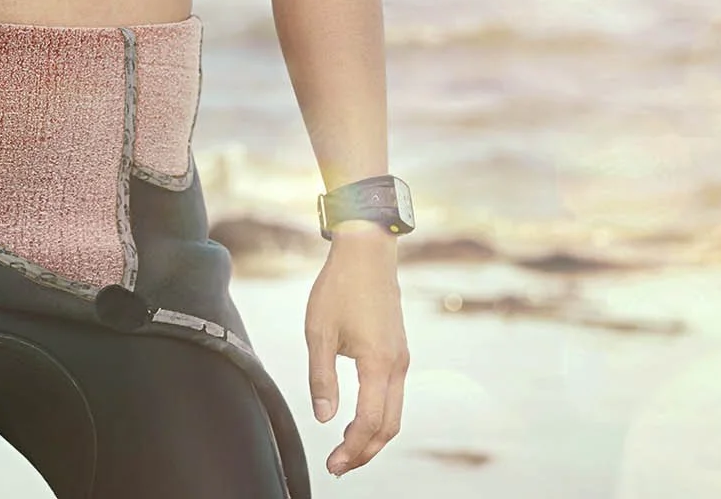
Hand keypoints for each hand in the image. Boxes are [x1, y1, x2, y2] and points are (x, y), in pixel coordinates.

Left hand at [304, 229, 407, 476]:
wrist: (367, 253)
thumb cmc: (339, 288)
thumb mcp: (319, 332)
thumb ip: (321, 378)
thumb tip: (324, 418)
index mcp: (379, 363)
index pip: (370, 421)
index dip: (353, 448)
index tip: (333, 464)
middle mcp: (397, 365)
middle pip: (388, 426)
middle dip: (365, 451)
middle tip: (338, 466)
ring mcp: (401, 358)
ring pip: (394, 413)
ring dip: (373, 436)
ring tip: (346, 449)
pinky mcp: (398, 351)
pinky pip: (393, 396)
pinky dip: (378, 416)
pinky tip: (357, 420)